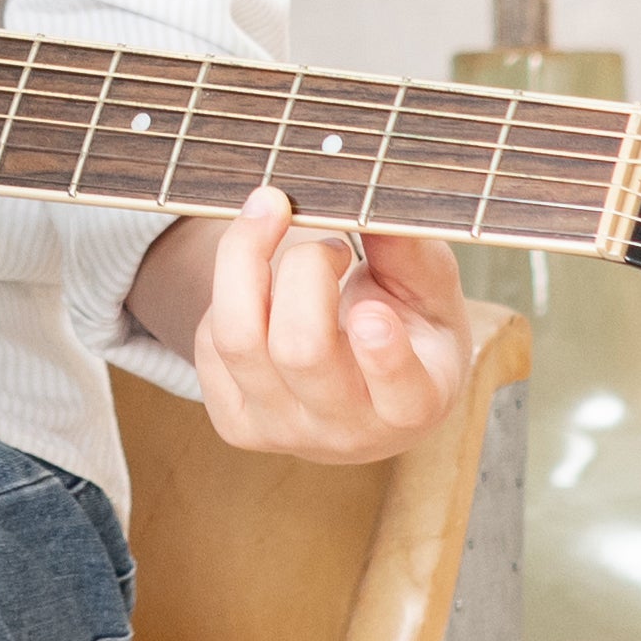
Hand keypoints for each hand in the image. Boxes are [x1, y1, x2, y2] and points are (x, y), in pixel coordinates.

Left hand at [179, 191, 482, 463]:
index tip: (371, 310)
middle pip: (301, 349)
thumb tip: (375, 208)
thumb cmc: (409, 329)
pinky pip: (209, 344)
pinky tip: (262, 288)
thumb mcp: (431, 292)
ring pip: (237, 341)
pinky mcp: (235, 424)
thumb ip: (410, 252)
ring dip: (247, 260)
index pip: (401, 394)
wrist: (364, 391)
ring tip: (278, 225)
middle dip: (305, 269)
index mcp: (415, 404)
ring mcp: (284, 432)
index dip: (384, 355)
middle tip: (331, 244)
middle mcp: (347, 432)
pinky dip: (227, 294)